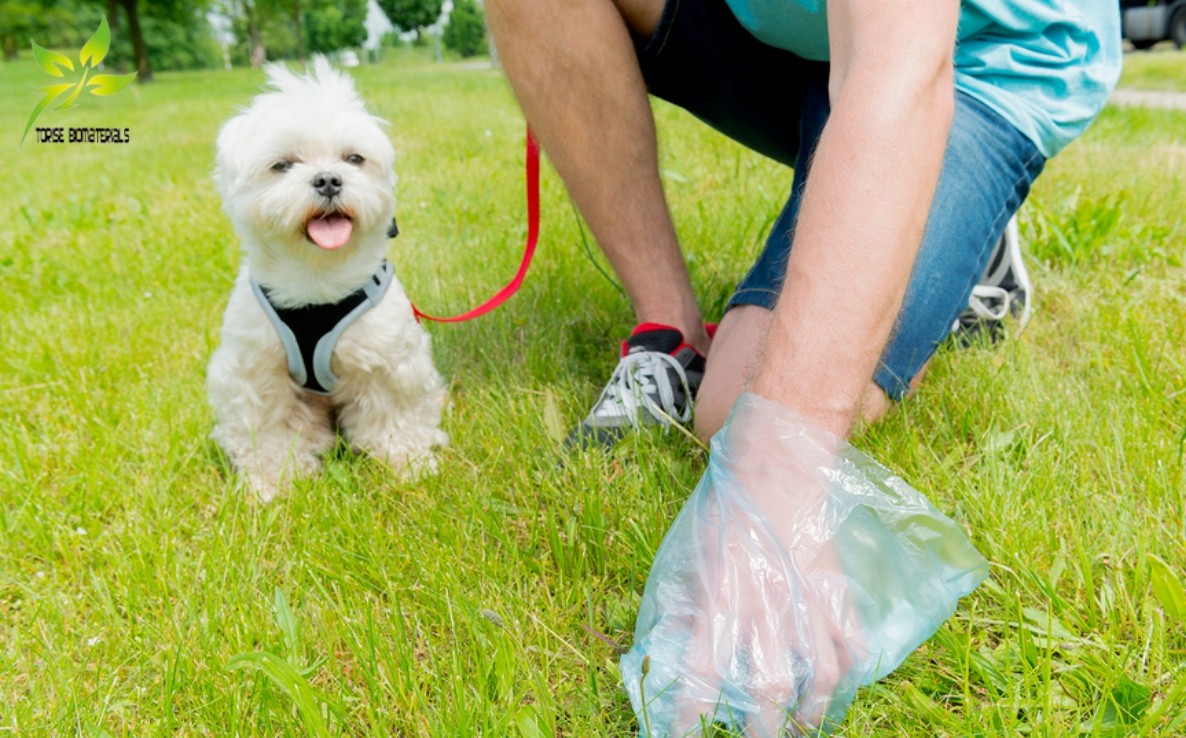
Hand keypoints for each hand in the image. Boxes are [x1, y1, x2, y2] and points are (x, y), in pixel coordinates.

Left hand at [621, 393, 988, 735]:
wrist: (775, 466)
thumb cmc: (725, 510)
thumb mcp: (691, 555)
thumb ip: (685, 604)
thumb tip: (668, 648)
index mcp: (720, 597)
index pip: (700, 671)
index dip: (690, 712)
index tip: (682, 737)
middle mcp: (764, 605)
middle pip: (771, 687)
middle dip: (764, 729)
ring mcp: (807, 599)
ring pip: (821, 675)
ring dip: (813, 711)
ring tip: (802, 727)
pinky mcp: (835, 589)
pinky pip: (851, 642)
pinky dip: (850, 672)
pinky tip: (839, 685)